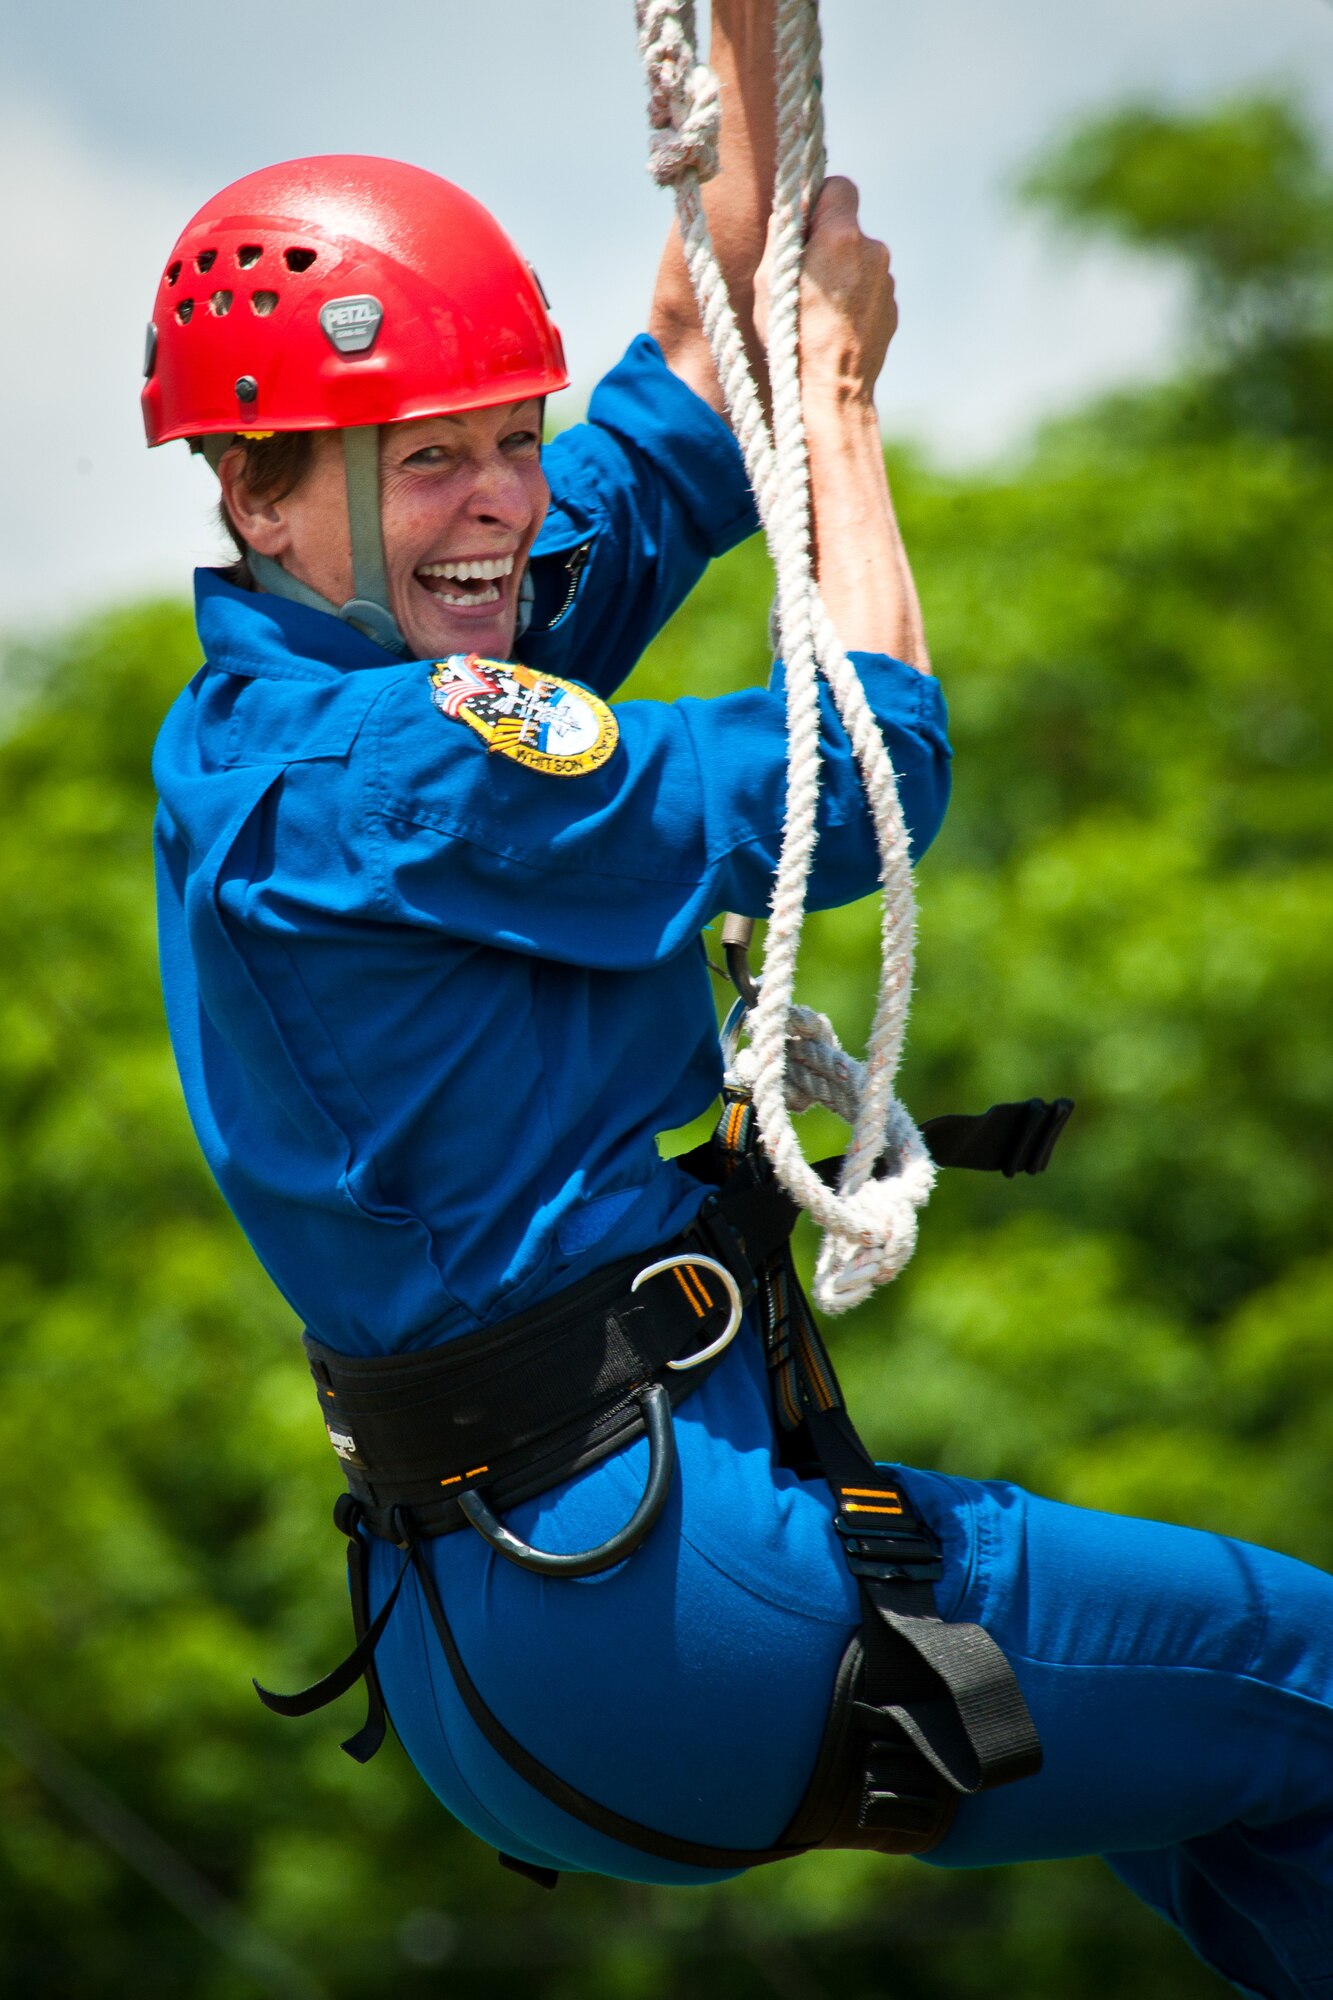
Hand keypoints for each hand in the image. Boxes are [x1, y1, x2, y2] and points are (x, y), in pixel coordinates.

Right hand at [754, 177, 896, 407]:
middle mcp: (873, 252)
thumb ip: (784, 234)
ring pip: (859, 261)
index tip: (802, 227)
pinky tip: (833, 328)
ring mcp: (887, 283)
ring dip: (840, 276)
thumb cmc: (793, 339)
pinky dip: (852, 301)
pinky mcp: (891, 309)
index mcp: (842, 237)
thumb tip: (792, 209)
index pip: (839, 187)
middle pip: (848, 229)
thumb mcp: (770, 281)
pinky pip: (869, 291)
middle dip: (826, 244)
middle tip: (800, 277)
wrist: (831, 395)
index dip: (818, 202)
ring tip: (815, 312)